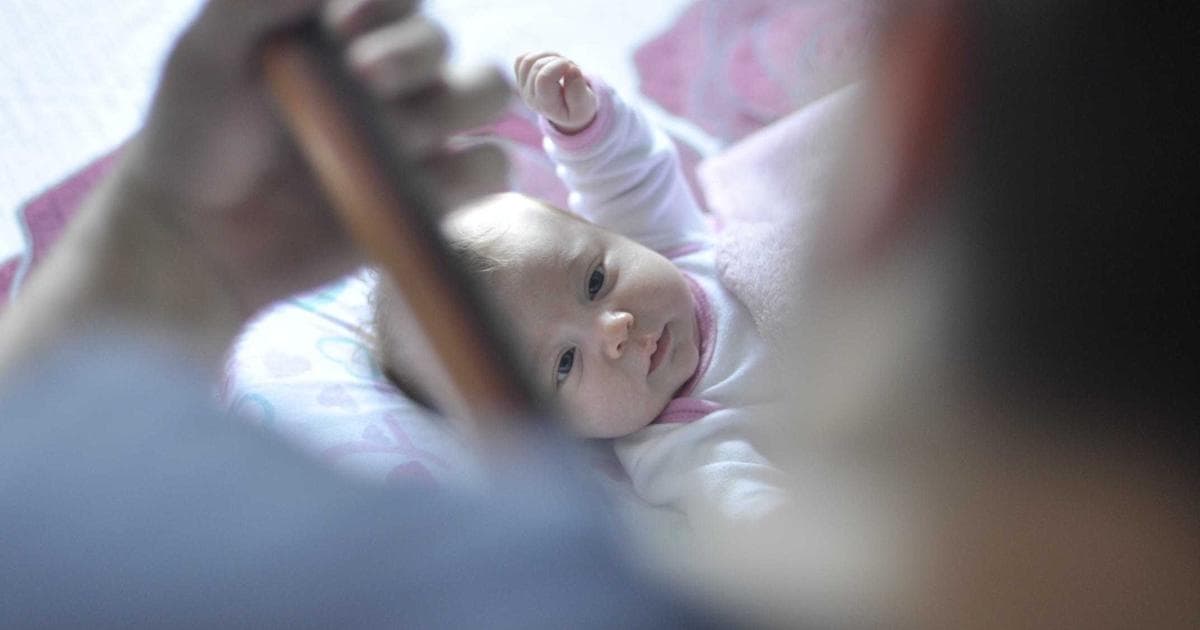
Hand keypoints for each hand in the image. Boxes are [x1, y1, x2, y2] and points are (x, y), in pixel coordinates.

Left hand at [130, 0, 510, 313]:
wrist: (200, 237)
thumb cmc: (195, 136)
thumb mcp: (207, 50)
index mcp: (345, 32)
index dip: (386, 6)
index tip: (341, 29)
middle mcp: (391, 79)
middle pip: (447, 43)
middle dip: (412, 56)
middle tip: (362, 80)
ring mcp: (416, 137)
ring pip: (485, 94)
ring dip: (446, 108)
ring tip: (389, 138)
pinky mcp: (431, 197)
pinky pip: (487, 170)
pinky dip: (468, 170)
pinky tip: (416, 180)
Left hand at [513, 52, 597, 133]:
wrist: (568, 111)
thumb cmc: (578, 107)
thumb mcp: (584, 107)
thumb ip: (579, 92)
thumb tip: (571, 69)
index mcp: (546, 105)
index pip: (543, 79)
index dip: (559, 65)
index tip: (573, 67)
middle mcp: (530, 97)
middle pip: (538, 66)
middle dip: (558, 60)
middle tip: (571, 68)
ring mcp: (522, 87)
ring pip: (528, 60)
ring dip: (549, 56)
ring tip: (562, 64)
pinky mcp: (520, 78)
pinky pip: (522, 59)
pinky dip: (538, 56)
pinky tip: (551, 63)